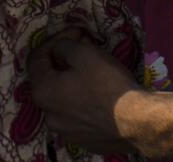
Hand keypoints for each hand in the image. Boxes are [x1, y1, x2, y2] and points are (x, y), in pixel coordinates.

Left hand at [28, 38, 139, 153]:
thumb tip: (60, 48)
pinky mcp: (82, 140)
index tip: (75, 32)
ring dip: (72, 82)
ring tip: (92, 71)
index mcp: (42, 91)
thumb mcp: (85, 53)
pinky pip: (77, 115)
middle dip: (64, 60)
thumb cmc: (107, 84)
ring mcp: (64, 131)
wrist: (135, 122)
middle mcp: (47, 115)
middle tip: (84, 48)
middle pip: (49, 79)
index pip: (37, 58)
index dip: (55, 39)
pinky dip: (83, 101)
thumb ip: (65, 46)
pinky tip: (99, 94)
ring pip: (63, 99)